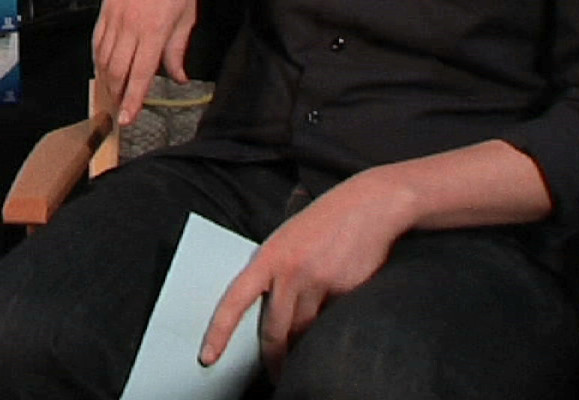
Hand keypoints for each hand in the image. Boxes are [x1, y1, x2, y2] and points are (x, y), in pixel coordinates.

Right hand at [93, 0, 202, 124]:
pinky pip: (97, 40)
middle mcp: (132, 26)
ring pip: (103, 58)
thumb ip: (178, 51)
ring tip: (111, 94)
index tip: (127, 119)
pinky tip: (102, 68)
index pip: (141, 74)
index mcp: (155, 30)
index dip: (133, 100)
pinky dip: (97, 58)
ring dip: (106, 80)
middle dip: (116, 95)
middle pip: (118, 70)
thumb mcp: (187, 19)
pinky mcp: (106, 9)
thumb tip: (179, 78)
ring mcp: (116, 17)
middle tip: (118, 112)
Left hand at [198, 172, 413, 373]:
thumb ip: (274, 270)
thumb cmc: (326, 220)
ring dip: (304, 345)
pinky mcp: (346, 292)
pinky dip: (330, 325)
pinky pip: (332, 321)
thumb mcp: (288, 238)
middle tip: (275, 374)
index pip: (234, 301)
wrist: (371, 205)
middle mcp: (289, 272)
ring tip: (304, 352)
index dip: (218, 331)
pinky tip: (336, 315)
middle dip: (275, 358)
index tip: (207, 356)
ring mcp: (318, 283)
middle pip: (275, 331)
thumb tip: (268, 309)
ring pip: (305, 331)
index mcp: (268, 256)